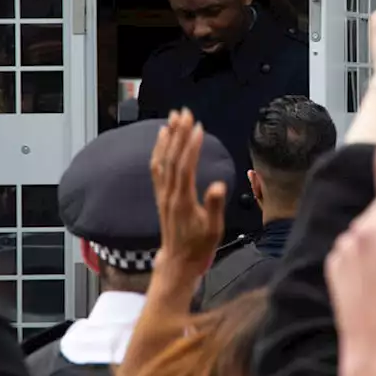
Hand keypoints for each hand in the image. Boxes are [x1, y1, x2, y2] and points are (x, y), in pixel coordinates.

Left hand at [149, 109, 227, 279]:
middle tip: (185, 113)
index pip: (186, 167)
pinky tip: (162, 139)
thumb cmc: (198, 248)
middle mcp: (169, 194)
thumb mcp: (213, 230)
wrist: (178, 263)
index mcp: (183, 201)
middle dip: (179, 134)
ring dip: (167, 138)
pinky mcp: (161, 196)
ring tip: (173, 118)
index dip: (191, 146)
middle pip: (172, 158)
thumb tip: (219, 186)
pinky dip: (159, 150)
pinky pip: (157, 169)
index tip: (198, 128)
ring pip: (162, 161)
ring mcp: (163, 194)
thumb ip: (214, 207)